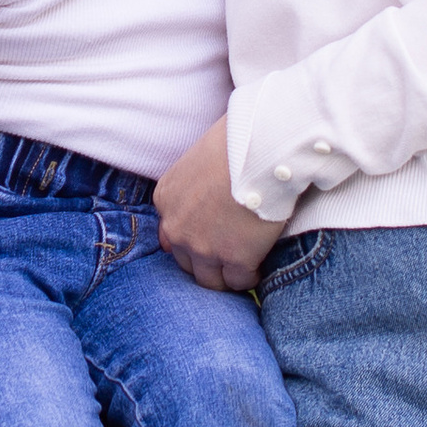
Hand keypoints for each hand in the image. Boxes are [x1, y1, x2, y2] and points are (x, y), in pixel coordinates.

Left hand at [155, 119, 286, 293]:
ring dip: (226, 276)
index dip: (193, 240)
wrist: (260, 148)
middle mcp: (177, 228)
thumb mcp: (197, 160)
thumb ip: (191, 187)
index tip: (210, 239)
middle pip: (186, 262)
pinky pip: (239, 283)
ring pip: (210, 281)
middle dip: (206, 262)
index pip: (171, 234)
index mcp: (166, 199)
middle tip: (227, 257)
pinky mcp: (235, 259)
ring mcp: (204, 247)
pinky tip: (260, 266)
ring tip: (244, 267)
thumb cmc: (234, 143)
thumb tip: (204, 206)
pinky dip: (250, 277)